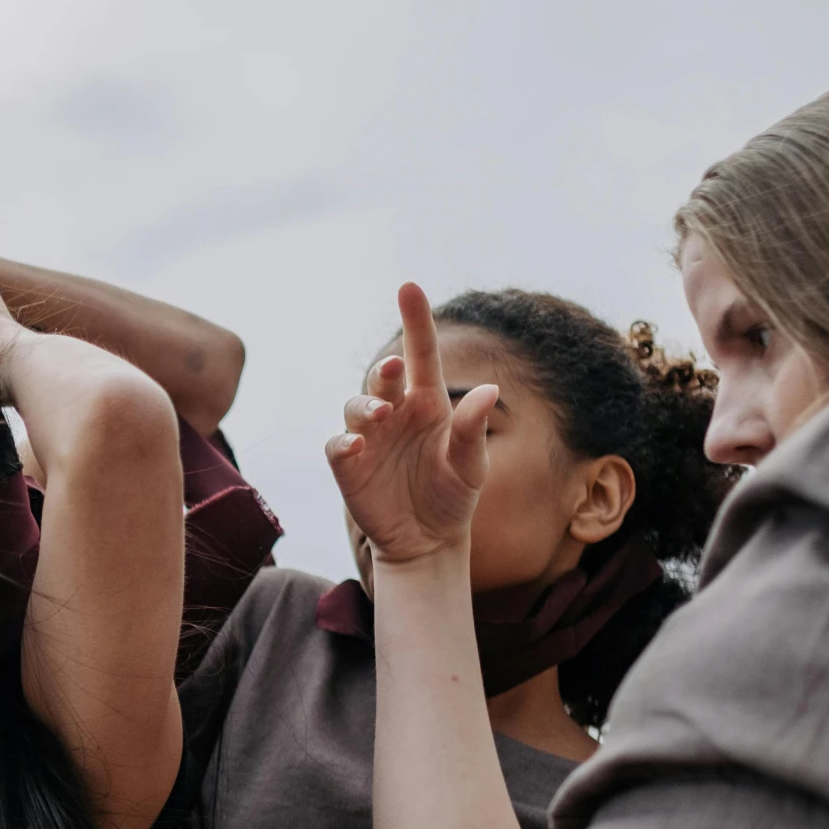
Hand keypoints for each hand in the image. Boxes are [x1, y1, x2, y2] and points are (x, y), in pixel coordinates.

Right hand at [325, 282, 497, 565]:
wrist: (427, 542)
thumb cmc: (453, 497)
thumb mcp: (472, 467)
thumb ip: (473, 430)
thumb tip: (490, 390)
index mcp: (428, 404)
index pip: (421, 354)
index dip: (415, 320)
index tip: (408, 287)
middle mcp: (396, 414)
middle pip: (384, 378)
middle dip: (386, 370)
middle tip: (396, 368)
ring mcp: (369, 438)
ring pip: (357, 405)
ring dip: (366, 403)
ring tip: (382, 413)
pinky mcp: (348, 466)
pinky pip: (338, 445)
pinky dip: (344, 441)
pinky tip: (358, 445)